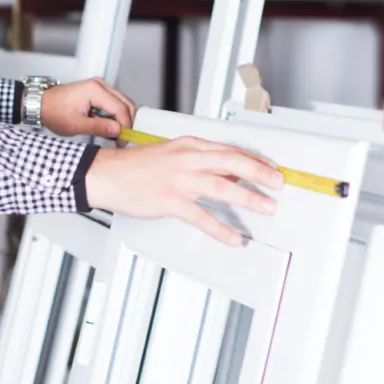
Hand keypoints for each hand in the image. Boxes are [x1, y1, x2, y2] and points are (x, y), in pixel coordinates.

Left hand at [41, 78, 134, 138]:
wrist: (42, 103)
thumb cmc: (54, 111)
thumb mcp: (75, 125)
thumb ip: (98, 127)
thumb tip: (117, 131)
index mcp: (95, 90)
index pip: (121, 109)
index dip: (125, 127)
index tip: (122, 141)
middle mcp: (100, 85)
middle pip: (126, 104)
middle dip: (127, 123)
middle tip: (121, 140)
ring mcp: (100, 86)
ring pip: (123, 103)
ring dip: (122, 119)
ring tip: (114, 135)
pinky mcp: (99, 91)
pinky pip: (115, 103)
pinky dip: (116, 115)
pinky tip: (108, 126)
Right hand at [85, 136, 284, 245]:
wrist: (105, 175)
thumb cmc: (133, 167)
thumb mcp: (169, 155)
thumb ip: (198, 163)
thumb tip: (226, 176)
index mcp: (188, 145)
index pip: (229, 150)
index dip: (254, 160)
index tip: (271, 169)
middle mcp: (186, 159)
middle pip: (233, 163)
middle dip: (260, 174)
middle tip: (278, 184)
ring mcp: (179, 180)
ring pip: (223, 188)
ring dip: (249, 199)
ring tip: (266, 208)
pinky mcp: (170, 201)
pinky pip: (202, 217)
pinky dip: (221, 229)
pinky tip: (234, 237)